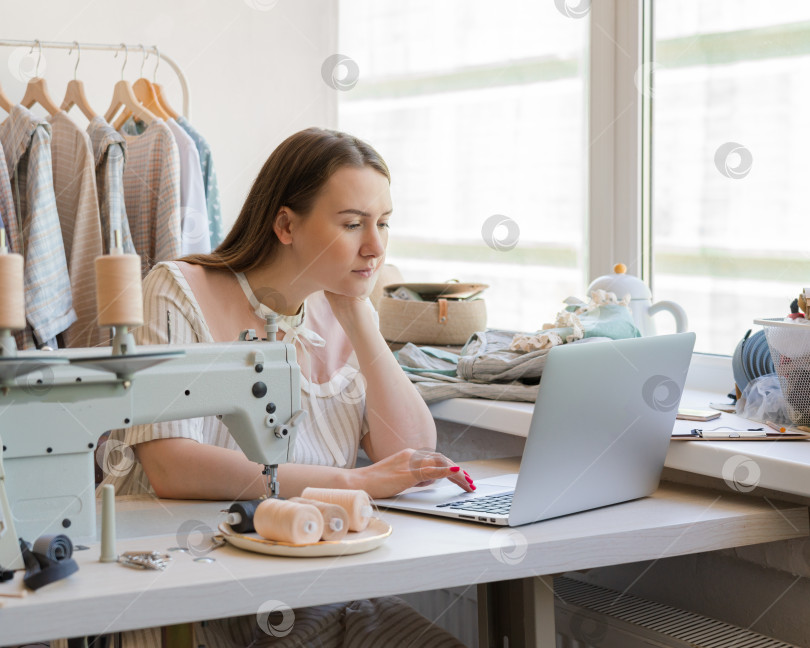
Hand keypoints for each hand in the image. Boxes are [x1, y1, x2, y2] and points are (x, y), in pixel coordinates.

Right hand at [354, 448, 474, 498]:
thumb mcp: (401, 477)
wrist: (359, 483)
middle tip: (470, 483)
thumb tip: (430, 480)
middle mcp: (412, 455)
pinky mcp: (407, 473)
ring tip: (468, 482)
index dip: (452, 467)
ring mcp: (410, 463)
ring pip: (440, 464)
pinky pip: (431, 470)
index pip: (437, 459)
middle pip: (442, 460)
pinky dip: (445, 471)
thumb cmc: (377, 483)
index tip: (463, 477)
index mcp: (410, 455)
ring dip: (458, 474)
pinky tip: (456, 472)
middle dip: (459, 472)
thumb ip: (416, 476)